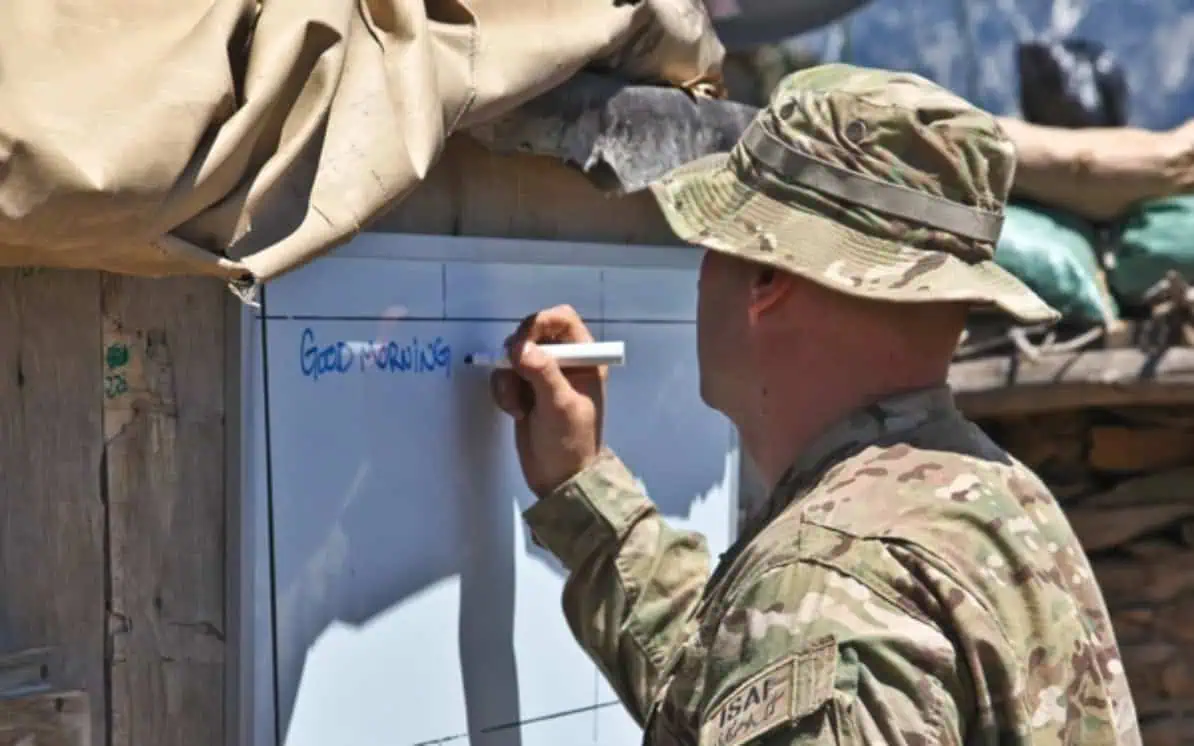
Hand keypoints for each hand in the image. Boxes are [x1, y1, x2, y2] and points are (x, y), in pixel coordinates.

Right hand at [490, 305, 605, 497]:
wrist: (560, 479)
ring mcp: (543, 376)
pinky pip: (505, 376)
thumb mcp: (560, 405)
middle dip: (518, 352)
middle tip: (513, 369)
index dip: (540, 322)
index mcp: (585, 359)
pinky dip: (504, 391)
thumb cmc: (571, 442)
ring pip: (514, 356)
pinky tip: (516, 413)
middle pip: (533, 333)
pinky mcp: (524, 391)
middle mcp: (565, 362)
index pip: (562, 320)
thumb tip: (520, 347)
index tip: (522, 340)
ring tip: (518, 404)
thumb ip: (542, 372)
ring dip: (508, 377)